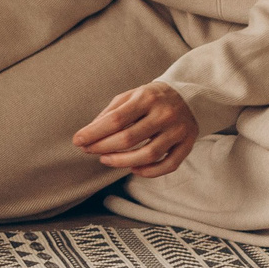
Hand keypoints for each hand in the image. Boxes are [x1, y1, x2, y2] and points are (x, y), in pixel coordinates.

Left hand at [71, 81, 197, 177]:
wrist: (189, 95)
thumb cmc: (152, 98)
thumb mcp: (131, 96)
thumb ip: (110, 113)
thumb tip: (89, 134)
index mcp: (147, 97)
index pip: (116, 119)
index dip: (94, 133)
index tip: (78, 141)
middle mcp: (165, 114)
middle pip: (129, 139)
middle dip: (103, 147)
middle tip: (88, 150)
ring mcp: (178, 130)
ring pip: (148, 155)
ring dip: (122, 162)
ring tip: (106, 160)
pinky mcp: (188, 144)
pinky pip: (168, 165)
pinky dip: (149, 172)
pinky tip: (133, 169)